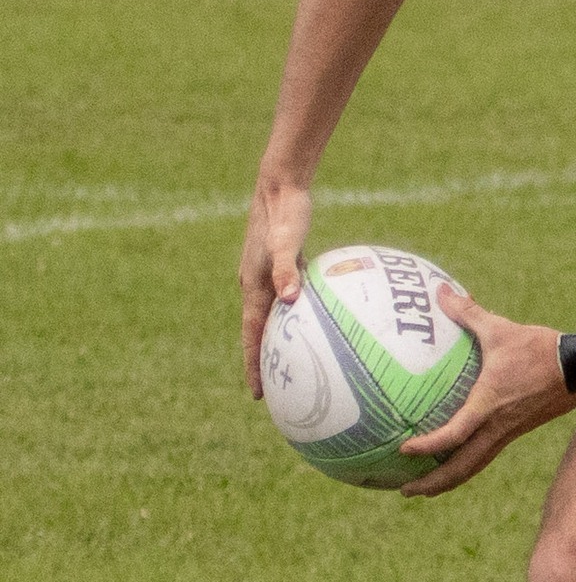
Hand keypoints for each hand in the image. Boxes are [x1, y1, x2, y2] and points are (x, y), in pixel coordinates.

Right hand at [240, 179, 312, 396]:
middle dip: (264, 363)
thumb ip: (287, 270)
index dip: (254, 366)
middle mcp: (256, 285)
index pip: (252, 336)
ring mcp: (268, 276)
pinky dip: (297, 316)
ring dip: (279, 342)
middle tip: (276, 392)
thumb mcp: (287, 242)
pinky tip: (318, 324)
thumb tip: (290, 299)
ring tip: (294, 367)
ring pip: (273, 318)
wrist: (281, 186)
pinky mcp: (282, 266)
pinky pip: (289, 299)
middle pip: (259, 333)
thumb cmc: (286, 213)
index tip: (259, 394)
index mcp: (253, 286)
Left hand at [399, 287, 575, 496]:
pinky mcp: (516, 431)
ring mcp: (508, 432)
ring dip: (448, 481)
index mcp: (489, 405)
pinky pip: (485, 455)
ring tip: (424, 489)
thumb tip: (440, 293)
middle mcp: (498, 427)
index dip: (429, 445)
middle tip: (405, 491)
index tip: (404, 448)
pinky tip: (453, 461)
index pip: (454, 435)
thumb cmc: (538, 348)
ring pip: (475, 467)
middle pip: (463, 467)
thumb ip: (468, 314)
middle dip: (433, 483)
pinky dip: (465, 465)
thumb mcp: (500, 329)